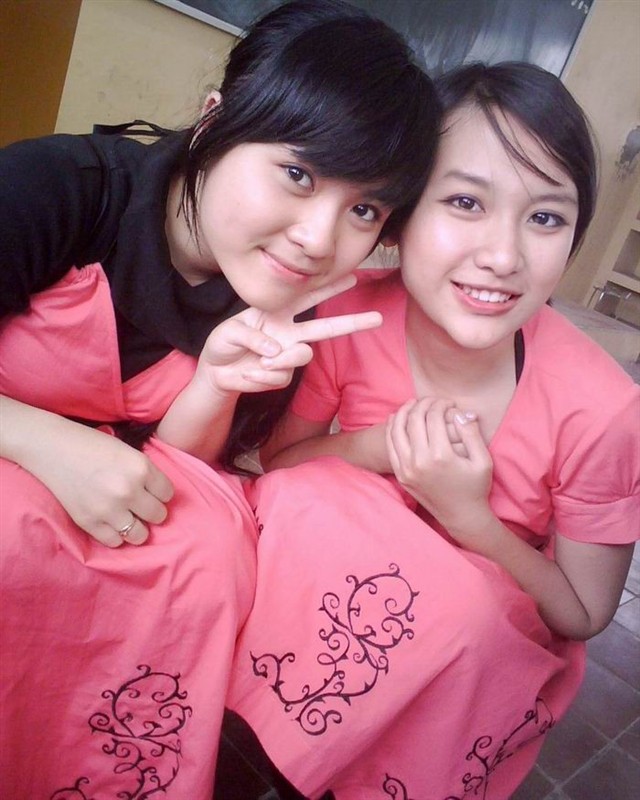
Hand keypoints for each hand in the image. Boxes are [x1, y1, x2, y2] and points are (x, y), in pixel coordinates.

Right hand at [25, 419, 173, 547]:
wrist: (53, 448)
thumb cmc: (93, 445)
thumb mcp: (129, 452)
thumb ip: (146, 474)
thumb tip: (161, 497)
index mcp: (141, 468)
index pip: (168, 494)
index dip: (160, 493)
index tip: (150, 491)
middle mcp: (128, 490)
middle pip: (158, 516)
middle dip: (152, 511)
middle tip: (140, 505)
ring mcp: (108, 509)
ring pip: (140, 535)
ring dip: (137, 527)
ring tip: (128, 517)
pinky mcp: (89, 522)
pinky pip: (115, 542)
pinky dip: (116, 534)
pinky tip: (111, 522)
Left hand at [196, 274, 381, 395]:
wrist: (216, 372)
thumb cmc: (223, 345)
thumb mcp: (229, 332)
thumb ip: (252, 336)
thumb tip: (276, 350)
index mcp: (278, 313)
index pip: (306, 298)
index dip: (328, 288)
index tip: (351, 278)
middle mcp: (288, 332)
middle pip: (326, 327)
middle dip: (352, 323)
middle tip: (377, 319)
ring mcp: (288, 355)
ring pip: (302, 355)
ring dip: (279, 359)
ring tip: (257, 362)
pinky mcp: (282, 375)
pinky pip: (282, 375)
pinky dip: (262, 375)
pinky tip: (250, 373)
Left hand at [386, 398, 492, 542]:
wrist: (460, 516)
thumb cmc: (475, 487)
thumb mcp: (483, 461)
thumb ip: (472, 434)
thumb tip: (461, 412)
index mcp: (440, 456)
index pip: (433, 417)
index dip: (440, 404)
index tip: (448, 403)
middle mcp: (419, 461)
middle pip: (414, 419)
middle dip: (423, 404)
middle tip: (432, 401)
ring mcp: (406, 469)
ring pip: (397, 429)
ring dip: (404, 411)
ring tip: (414, 404)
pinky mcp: (400, 475)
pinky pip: (390, 445)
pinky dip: (392, 428)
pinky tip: (398, 418)